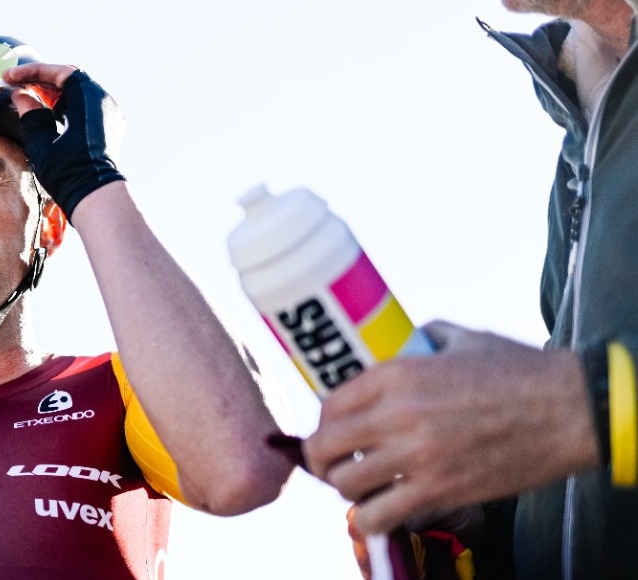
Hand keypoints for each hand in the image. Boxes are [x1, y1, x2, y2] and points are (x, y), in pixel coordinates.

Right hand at [2, 64, 124, 221]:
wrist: (95, 196)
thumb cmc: (68, 170)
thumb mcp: (40, 139)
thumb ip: (29, 112)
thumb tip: (20, 96)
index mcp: (87, 96)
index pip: (56, 72)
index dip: (30, 72)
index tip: (9, 76)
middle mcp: (102, 99)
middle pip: (68, 79)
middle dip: (40, 80)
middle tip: (16, 84)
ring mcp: (109, 113)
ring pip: (77, 92)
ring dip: (52, 92)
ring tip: (27, 96)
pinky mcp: (109, 127)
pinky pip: (86, 106)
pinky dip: (65, 104)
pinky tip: (47, 111)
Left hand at [303, 321, 597, 534]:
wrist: (571, 410)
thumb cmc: (520, 371)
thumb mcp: (461, 338)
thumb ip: (420, 341)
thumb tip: (400, 344)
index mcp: (397, 374)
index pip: (329, 404)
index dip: (324, 422)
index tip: (334, 432)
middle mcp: (397, 414)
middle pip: (325, 446)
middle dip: (322, 458)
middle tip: (336, 464)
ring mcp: (416, 456)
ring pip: (345, 484)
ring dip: (346, 488)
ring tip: (362, 486)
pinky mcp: (439, 491)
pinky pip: (378, 516)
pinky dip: (370, 519)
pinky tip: (381, 510)